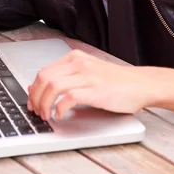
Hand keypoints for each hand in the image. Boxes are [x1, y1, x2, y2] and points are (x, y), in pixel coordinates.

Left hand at [27, 49, 151, 120]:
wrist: (141, 84)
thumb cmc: (116, 82)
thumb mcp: (88, 73)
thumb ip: (66, 77)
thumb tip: (39, 89)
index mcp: (75, 57)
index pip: (44, 71)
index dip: (34, 89)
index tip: (32, 102)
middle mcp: (79, 63)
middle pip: (44, 78)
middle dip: (36, 97)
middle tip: (36, 111)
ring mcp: (88, 76)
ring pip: (53, 86)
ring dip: (44, 104)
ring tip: (46, 115)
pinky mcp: (96, 90)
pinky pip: (69, 97)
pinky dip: (59, 108)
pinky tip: (60, 115)